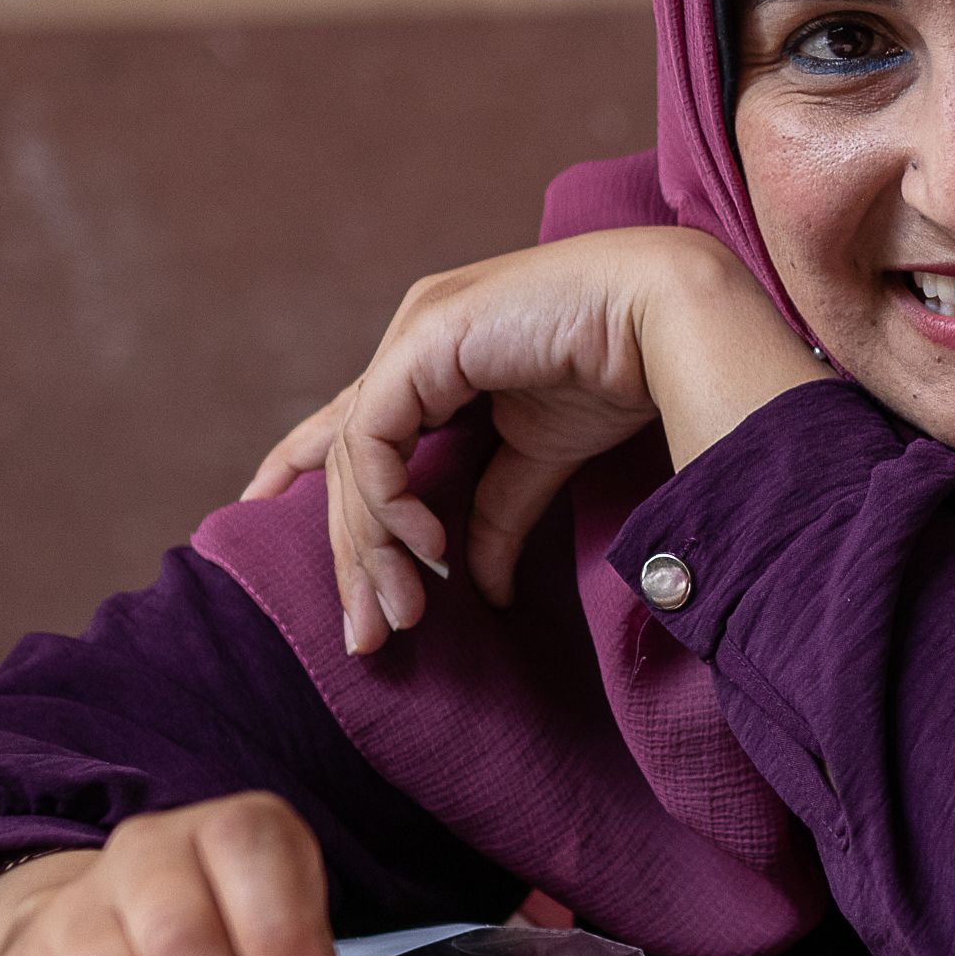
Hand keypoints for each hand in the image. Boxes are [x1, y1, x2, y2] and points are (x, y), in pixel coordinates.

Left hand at [317, 228, 832, 654]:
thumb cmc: (620, 370)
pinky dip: (391, 504)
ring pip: (356, 457)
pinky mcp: (425, 341)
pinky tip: (430, 548)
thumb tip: (483, 589)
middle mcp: (413, 338)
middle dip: (353, 553)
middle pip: (350, 458)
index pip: (355, 427)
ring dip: (374, 547)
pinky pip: (375, 437)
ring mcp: (414, 335)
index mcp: (435, 356)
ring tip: (404, 612)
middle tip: (366, 635)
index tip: (284, 533)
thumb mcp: (542, 456)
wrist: (670, 320)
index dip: (310, 474)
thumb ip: (499, 513)